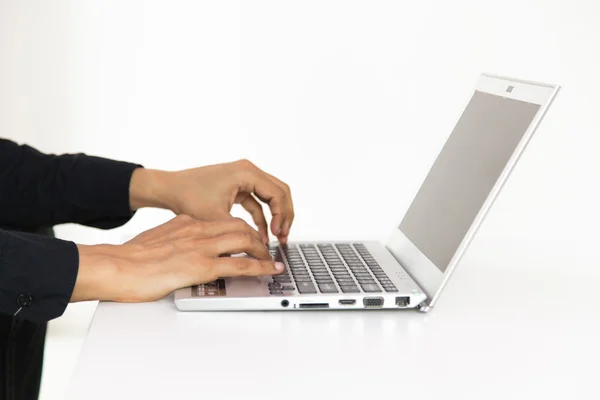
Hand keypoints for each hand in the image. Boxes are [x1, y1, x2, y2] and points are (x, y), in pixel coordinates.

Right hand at [71, 215, 283, 302]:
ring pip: (245, 240)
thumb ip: (173, 240)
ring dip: (262, 250)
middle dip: (257, 237)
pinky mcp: (201, 266)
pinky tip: (270, 270)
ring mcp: (201, 247)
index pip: (222, 221)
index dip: (241, 230)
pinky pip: (240, 264)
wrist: (113, 266)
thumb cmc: (127, 259)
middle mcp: (197, 230)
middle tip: (265, 249)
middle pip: (239, 226)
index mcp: (186, 223)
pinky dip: (261, 267)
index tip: (247, 238)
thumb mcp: (155, 240)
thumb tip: (179, 249)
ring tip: (272, 260)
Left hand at [129, 160, 293, 244]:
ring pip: (271, 197)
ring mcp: (244, 178)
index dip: (282, 216)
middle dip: (285, 215)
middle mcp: (248, 171)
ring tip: (277, 238)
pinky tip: (261, 235)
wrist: (169, 189)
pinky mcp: (238, 186)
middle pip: (280, 192)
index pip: (278, 193)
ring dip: (275, 217)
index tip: (279, 234)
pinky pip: (258, 202)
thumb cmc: (188, 196)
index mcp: (247, 173)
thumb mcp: (217, 218)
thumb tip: (260, 247)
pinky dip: (261, 217)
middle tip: (285, 236)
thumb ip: (242, 231)